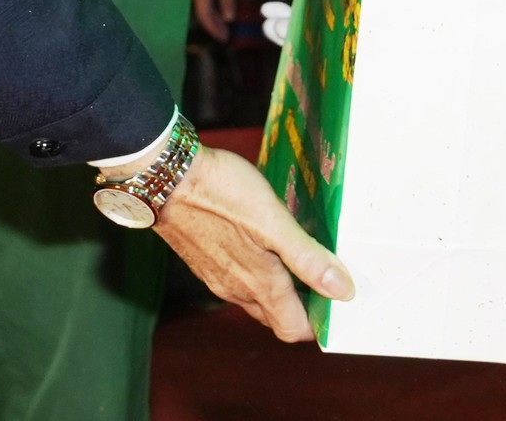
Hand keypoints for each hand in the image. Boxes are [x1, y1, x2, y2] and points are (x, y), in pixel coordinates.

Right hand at [154, 146, 354, 340]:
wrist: (165, 177)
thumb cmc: (221, 193)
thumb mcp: (273, 221)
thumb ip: (306, 258)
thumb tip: (341, 290)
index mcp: (259, 284)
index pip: (293, 329)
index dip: (317, 323)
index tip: (337, 300)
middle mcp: (236, 289)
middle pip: (275, 316)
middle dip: (302, 306)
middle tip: (324, 276)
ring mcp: (216, 276)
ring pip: (256, 297)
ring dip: (280, 287)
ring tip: (299, 255)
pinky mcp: (203, 259)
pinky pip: (237, 279)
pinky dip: (257, 272)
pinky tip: (264, 242)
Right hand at [192, 0, 240, 42]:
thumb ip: (227, 3)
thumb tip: (228, 20)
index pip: (205, 18)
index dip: (214, 29)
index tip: (224, 38)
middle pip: (204, 16)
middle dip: (215, 27)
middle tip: (226, 37)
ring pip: (206, 10)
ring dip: (215, 20)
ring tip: (225, 29)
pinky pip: (208, 4)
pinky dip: (215, 12)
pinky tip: (223, 14)